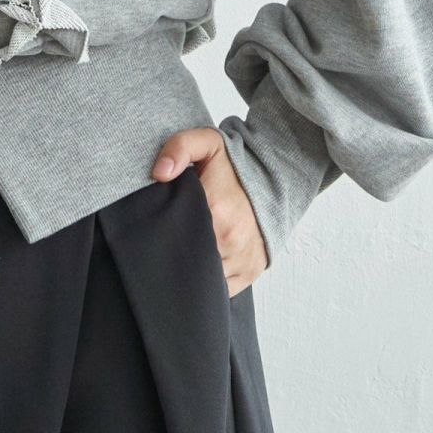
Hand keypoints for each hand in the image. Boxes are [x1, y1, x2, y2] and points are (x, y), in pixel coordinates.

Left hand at [151, 129, 267, 297]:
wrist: (278, 177)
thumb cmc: (236, 165)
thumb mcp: (207, 143)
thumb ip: (179, 148)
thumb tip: (159, 173)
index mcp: (215, 208)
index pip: (174, 235)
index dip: (160, 236)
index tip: (155, 231)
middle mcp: (230, 239)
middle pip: (187, 260)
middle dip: (174, 256)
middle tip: (167, 243)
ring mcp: (242, 259)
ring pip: (204, 279)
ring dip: (192, 270)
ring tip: (184, 254)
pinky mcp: (250, 271)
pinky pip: (221, 290)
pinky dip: (210, 282)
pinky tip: (202, 265)